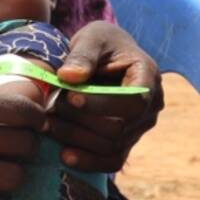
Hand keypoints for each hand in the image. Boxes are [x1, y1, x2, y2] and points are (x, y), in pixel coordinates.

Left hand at [48, 21, 162, 172]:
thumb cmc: (101, 44)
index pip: (133, 101)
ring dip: (77, 139)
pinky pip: (112, 161)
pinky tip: (64, 155)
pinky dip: (88, 161)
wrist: (106, 57)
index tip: (69, 96)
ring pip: (112, 146)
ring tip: (48, 124)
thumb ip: (82, 55)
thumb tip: (69, 77)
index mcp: (148, 77)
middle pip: (119, 128)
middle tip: (51, 107)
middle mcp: (151, 107)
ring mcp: (139, 127)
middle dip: (81, 120)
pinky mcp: (126, 141)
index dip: (101, 103)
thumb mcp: (92, 38)